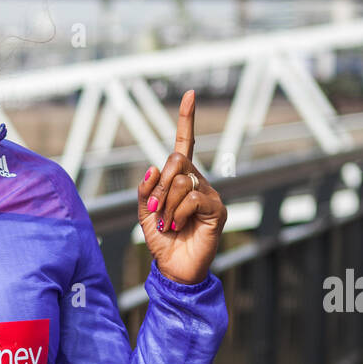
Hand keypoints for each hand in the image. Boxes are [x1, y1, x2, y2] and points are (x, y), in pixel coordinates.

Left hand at [137, 89, 226, 284]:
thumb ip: (145, 191)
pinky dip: (178, 213)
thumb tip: (152, 167)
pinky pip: (193, 198)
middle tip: (156, 209)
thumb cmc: (161, 241)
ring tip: (167, 224)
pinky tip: (177, 226)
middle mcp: (198, 182)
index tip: (189, 94)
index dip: (186, 120)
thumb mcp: (145, 214)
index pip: (184, 144)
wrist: (175, 269)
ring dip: (167, 205)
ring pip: (183, 181)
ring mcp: (210, 194)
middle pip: (177, 160)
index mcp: (181, 179)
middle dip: (160, 184)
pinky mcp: (218, 210)